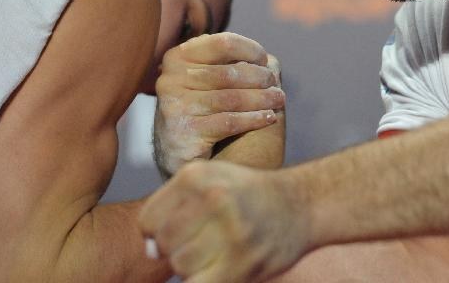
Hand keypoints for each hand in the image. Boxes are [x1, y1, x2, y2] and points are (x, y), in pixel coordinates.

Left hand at [139, 161, 308, 282]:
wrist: (301, 204)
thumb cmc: (248, 195)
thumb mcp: (209, 180)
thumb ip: (173, 207)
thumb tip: (149, 251)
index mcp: (197, 176)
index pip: (148, 220)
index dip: (156, 232)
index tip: (179, 231)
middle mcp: (213, 197)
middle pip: (163, 244)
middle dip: (175, 250)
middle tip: (200, 244)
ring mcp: (230, 229)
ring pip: (181, 266)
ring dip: (193, 268)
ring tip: (214, 254)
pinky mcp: (243, 260)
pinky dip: (204, 280)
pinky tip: (219, 270)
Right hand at [154, 32, 285, 177]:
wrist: (178, 152)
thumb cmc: (202, 108)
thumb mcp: (209, 80)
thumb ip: (230, 63)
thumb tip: (271, 60)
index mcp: (177, 57)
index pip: (223, 43)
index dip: (250, 50)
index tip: (265, 61)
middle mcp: (170, 79)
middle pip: (229, 73)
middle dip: (259, 78)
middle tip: (276, 85)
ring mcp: (175, 106)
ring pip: (231, 98)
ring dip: (262, 99)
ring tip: (279, 100)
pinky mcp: (184, 132)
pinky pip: (229, 121)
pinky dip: (254, 119)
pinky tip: (269, 118)